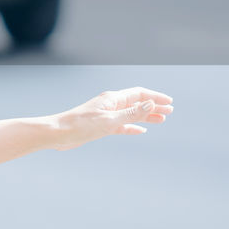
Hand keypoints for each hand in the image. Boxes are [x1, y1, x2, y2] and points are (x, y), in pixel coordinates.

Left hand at [51, 87, 173, 150]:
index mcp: (113, 99)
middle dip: (154, 106)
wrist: (58, 133)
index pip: (139, 94)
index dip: (155, 97)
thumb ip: (131, 114)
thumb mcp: (110, 121)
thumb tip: (151, 104)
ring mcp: (106, 115)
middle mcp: (110, 104)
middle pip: (137, 103)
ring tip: (161, 120)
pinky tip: (141, 131)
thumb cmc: (81, 126)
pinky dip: (133, 126)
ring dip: (146, 116)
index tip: (169, 103)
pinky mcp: (101, 126)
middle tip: (170, 112)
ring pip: (131, 114)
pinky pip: (122, 125)